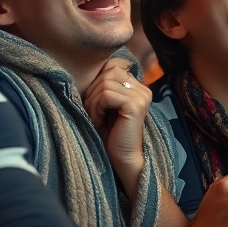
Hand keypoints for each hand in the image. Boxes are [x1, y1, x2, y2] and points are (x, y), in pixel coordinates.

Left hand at [81, 58, 152, 200]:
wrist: (121, 161)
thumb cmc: (108, 135)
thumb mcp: (103, 105)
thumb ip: (101, 85)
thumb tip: (84, 65)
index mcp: (137, 86)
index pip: (112, 65)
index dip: (97, 80)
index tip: (94, 102)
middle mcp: (143, 88)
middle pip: (108, 71)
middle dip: (93, 91)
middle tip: (93, 112)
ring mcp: (141, 95)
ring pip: (105, 82)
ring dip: (93, 101)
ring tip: (96, 118)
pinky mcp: (136, 105)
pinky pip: (107, 94)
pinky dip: (97, 107)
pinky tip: (99, 121)